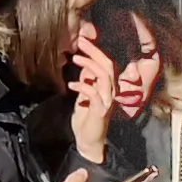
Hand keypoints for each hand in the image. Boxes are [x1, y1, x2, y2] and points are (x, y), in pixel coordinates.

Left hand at [67, 30, 118, 163]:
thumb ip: (87, 82)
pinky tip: (71, 85)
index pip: (106, 64)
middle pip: (108, 66)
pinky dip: (82, 86)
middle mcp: (111, 92)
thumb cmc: (86, 119)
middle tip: (81, 42)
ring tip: (75, 58)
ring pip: (104, 77)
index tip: (82, 40)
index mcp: (107, 87)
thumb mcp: (84, 96)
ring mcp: (107, 101)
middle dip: (94, 52)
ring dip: (90, 65)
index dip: (95, 51)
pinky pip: (94, 94)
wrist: (89, 141)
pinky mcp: (101, 111)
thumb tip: (85, 65)